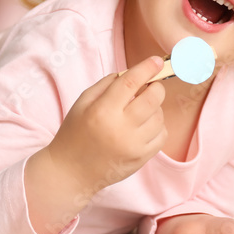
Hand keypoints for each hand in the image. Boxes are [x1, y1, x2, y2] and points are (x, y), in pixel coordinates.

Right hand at [46, 56, 167, 195]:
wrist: (71, 172)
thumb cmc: (75, 134)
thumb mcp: (82, 103)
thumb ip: (106, 85)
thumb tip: (130, 73)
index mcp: (102, 110)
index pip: (131, 82)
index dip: (146, 68)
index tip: (156, 61)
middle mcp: (120, 128)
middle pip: (153, 98)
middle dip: (155, 87)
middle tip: (149, 87)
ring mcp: (133, 145)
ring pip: (159, 116)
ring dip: (154, 108)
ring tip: (139, 111)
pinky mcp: (141, 159)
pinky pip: (162, 135)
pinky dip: (157, 126)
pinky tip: (144, 126)